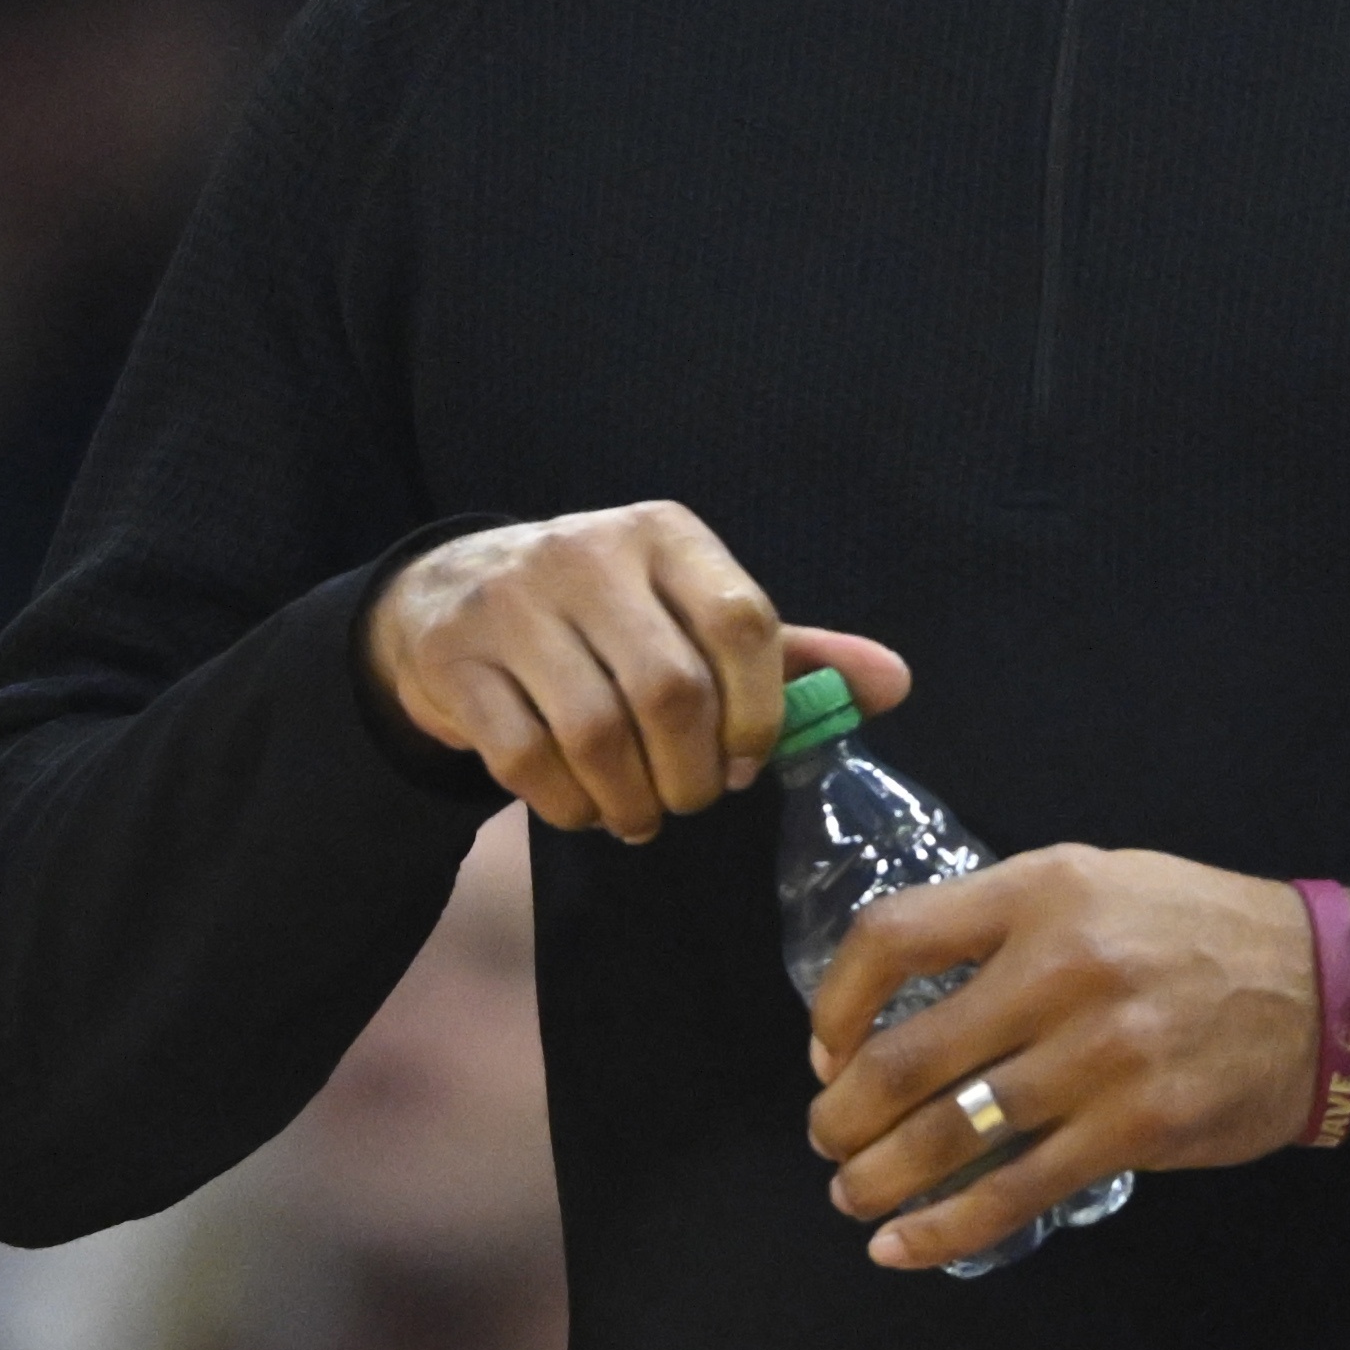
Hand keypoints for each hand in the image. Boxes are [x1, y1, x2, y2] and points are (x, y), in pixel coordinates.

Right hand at [363, 503, 907, 841]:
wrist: (454, 594)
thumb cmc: (605, 616)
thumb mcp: (693, 613)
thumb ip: (788, 655)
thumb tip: (895, 683)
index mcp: (665, 535)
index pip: (743, 622)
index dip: (760, 713)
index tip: (748, 763)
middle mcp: (589, 553)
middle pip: (671, 689)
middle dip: (694, 774)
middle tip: (693, 800)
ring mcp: (515, 604)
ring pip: (596, 731)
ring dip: (632, 800)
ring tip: (643, 815)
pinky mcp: (460, 661)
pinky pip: (526, 758)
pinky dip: (568, 805)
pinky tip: (586, 808)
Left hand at [805, 846, 1316, 1269]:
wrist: (1320, 988)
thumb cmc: (1193, 931)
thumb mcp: (1093, 880)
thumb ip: (1001, 921)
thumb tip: (898, 996)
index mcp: (1040, 892)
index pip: (894, 937)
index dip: (836, 1002)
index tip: (826, 1048)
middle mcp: (1061, 967)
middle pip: (906, 1055)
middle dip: (845, 1114)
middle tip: (828, 1139)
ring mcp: (1098, 1054)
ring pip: (951, 1134)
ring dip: (880, 1177)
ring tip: (854, 1194)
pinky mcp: (1132, 1129)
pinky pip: (1016, 1192)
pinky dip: (946, 1229)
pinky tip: (904, 1246)